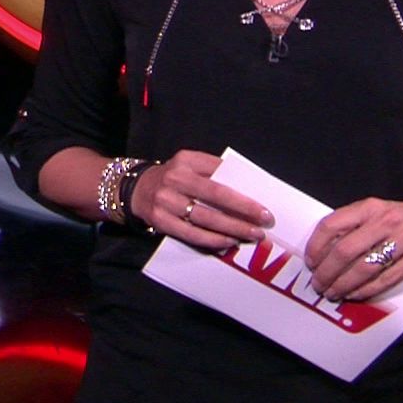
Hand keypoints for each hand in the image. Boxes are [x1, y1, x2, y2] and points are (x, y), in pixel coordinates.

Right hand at [130, 150, 273, 250]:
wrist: (137, 189)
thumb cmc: (175, 178)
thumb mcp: (190, 165)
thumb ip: (215, 172)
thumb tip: (250, 189)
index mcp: (186, 161)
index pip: (221, 175)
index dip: (244, 193)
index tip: (265, 206)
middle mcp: (175, 179)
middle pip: (215, 197)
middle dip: (244, 211)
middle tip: (265, 223)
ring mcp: (166, 201)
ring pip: (205, 218)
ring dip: (232, 228)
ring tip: (252, 235)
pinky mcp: (161, 220)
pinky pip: (191, 233)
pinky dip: (213, 239)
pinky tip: (229, 241)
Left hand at [305, 192, 402, 300]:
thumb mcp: (376, 210)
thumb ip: (353, 225)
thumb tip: (323, 252)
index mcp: (369, 207)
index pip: (331, 225)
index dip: (316, 247)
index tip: (310, 262)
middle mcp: (385, 221)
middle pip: (345, 251)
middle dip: (327, 272)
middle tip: (318, 284)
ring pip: (364, 268)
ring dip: (343, 285)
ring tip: (333, 293)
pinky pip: (386, 279)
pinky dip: (366, 290)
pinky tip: (354, 294)